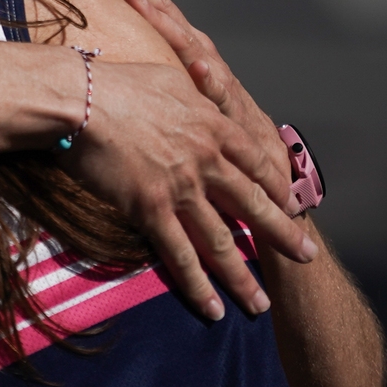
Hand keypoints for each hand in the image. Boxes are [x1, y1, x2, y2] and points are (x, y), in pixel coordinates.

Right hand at [69, 60, 314, 321]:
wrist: (80, 99)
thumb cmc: (116, 82)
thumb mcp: (168, 79)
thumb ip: (192, 96)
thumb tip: (201, 96)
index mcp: (213, 125)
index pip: (257, 163)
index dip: (276, 187)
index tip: (291, 203)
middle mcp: (207, 160)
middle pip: (253, 205)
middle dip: (283, 235)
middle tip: (306, 256)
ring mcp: (182, 188)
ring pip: (222, 241)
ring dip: (244, 277)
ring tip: (262, 302)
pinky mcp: (152, 210)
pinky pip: (181, 256)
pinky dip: (198, 286)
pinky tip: (213, 308)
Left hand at [80, 0, 290, 171]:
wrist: (253, 155)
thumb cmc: (197, 119)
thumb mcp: (156, 89)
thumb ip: (124, 72)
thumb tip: (75, 59)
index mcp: (174, 41)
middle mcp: (194, 48)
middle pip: (159, 7)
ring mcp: (213, 74)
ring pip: (184, 40)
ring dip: (161, 18)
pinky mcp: (231, 107)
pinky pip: (219, 92)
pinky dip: (209, 80)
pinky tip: (199, 69)